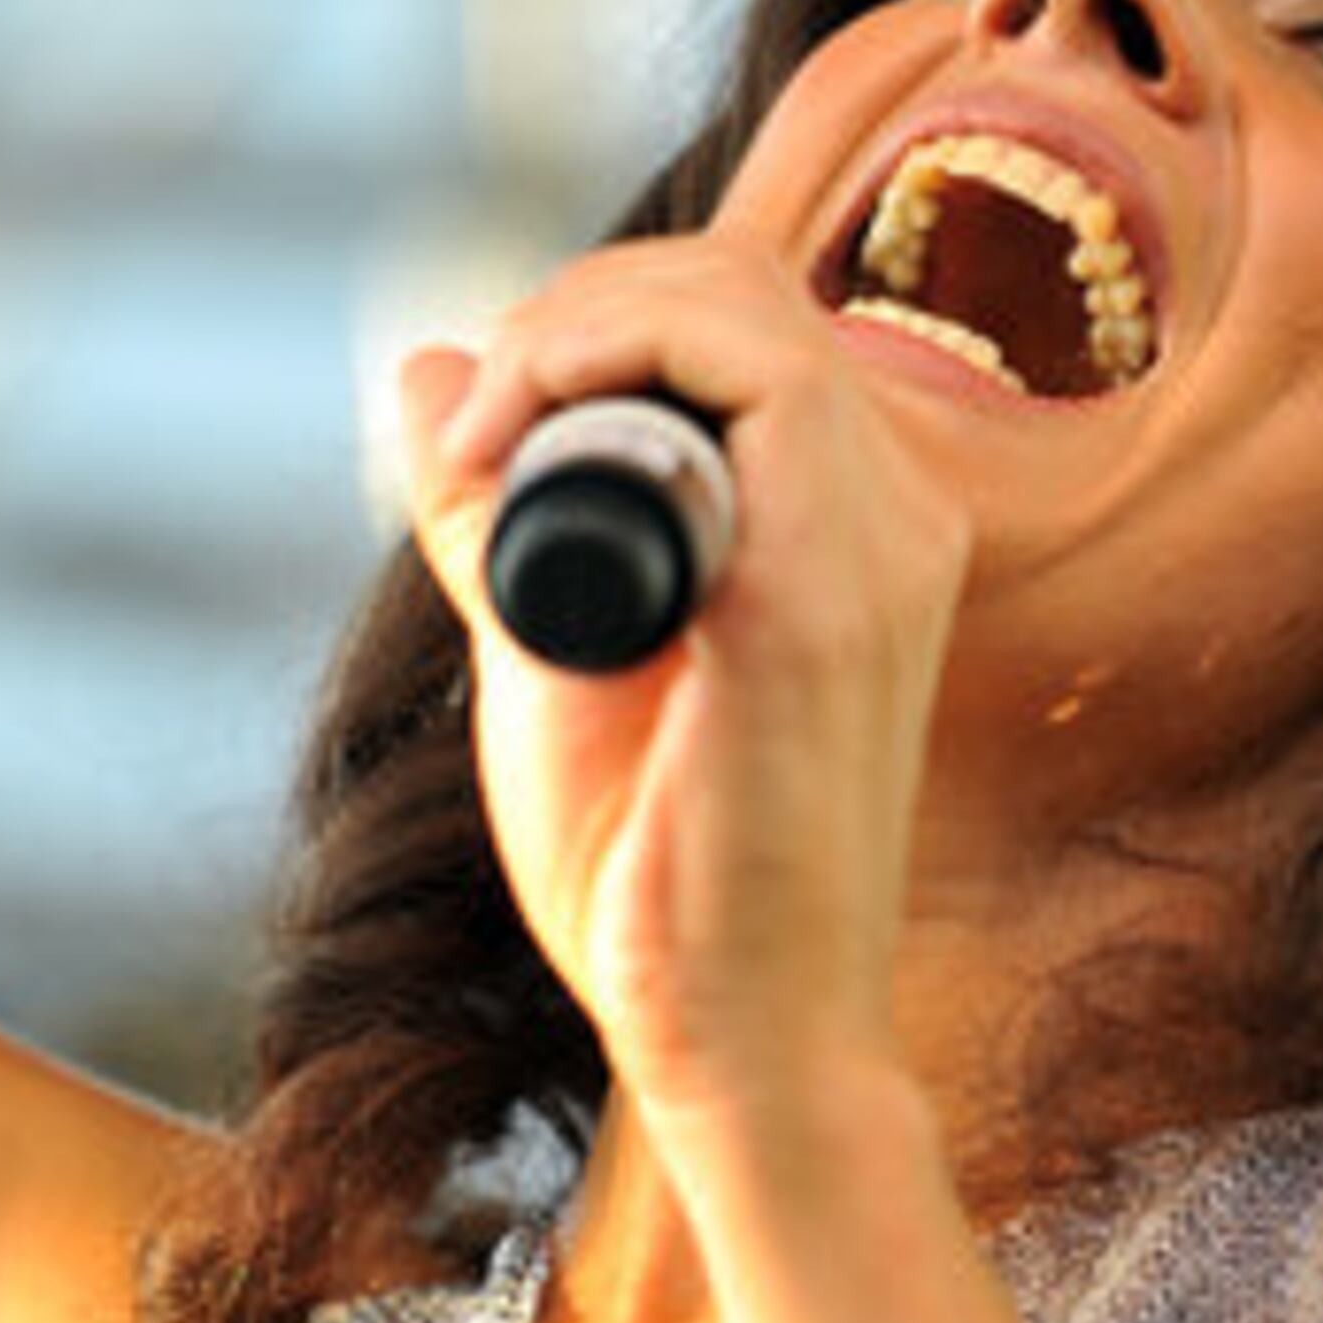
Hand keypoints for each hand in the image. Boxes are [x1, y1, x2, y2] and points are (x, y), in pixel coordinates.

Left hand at [395, 234, 969, 1128]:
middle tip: (466, 435)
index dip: (588, 317)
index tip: (470, 442)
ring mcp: (876, 546)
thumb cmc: (660, 880)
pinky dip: (601, 373)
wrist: (735, 1046)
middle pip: (737, 276)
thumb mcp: (554, 651)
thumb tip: (428, 369)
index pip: (739, 309)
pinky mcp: (825, 597)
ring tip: (478, 453)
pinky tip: (505, 463)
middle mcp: (894, 510)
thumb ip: (501, 515)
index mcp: (852, 519)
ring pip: (739, 300)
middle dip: (570, 305)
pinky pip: (749, 379)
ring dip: (572, 331)